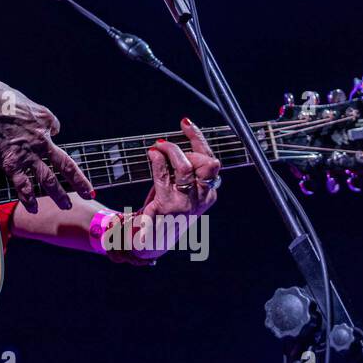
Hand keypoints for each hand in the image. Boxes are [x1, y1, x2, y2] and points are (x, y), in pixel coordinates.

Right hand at [0, 80, 93, 212]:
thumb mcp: (24, 100)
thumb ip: (34, 112)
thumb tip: (39, 119)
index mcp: (44, 121)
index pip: (55, 128)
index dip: (52, 132)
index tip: (49, 134)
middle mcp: (41, 140)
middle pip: (65, 164)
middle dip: (78, 181)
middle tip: (88, 192)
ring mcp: (28, 154)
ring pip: (48, 180)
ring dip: (59, 195)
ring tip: (66, 206)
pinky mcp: (12, 163)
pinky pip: (23, 185)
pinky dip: (29, 199)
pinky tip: (34, 209)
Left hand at [126, 117, 219, 258]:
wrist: (151, 239)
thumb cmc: (165, 209)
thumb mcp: (181, 188)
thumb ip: (183, 169)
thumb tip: (174, 142)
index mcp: (209, 193)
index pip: (211, 160)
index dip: (198, 138)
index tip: (185, 123)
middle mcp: (202, 198)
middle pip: (206, 163)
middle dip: (186, 147)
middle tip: (165, 145)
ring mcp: (186, 204)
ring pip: (186, 167)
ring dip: (170, 151)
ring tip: (157, 147)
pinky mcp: (168, 206)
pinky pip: (164, 176)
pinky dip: (157, 161)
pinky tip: (151, 155)